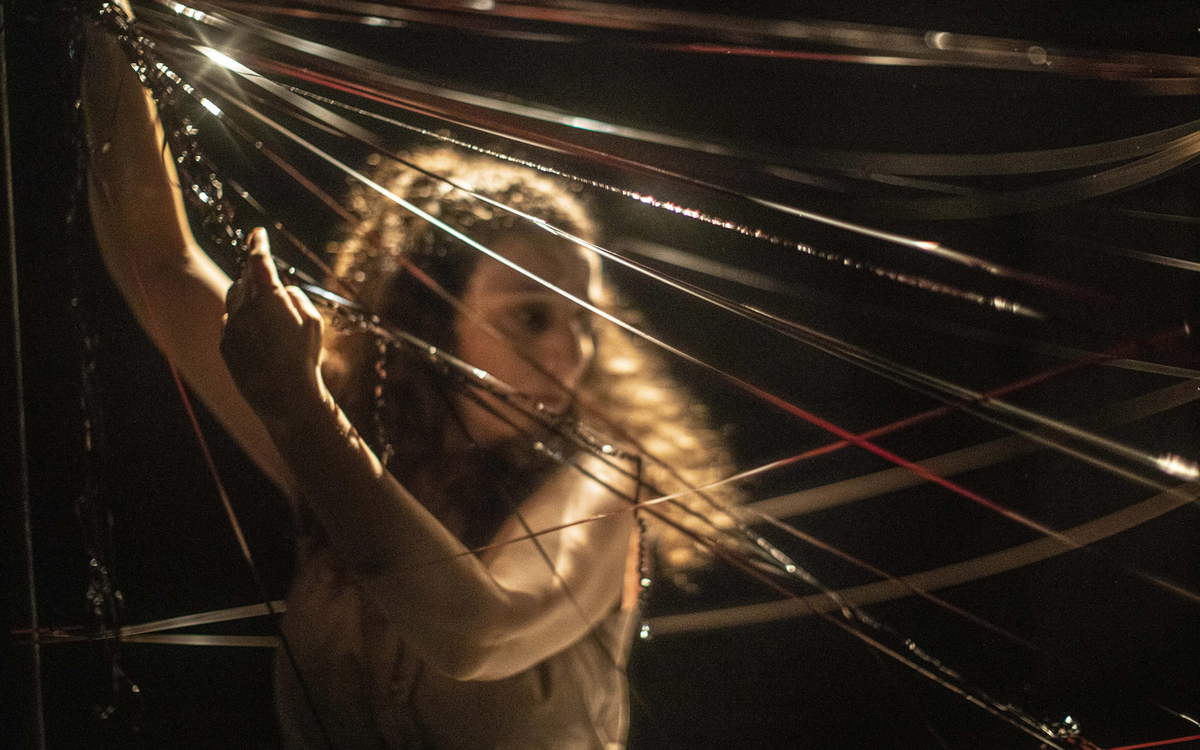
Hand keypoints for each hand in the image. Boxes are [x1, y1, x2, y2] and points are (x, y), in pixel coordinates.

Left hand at [221, 229, 326, 425]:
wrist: (284, 398)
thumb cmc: (304, 360)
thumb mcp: (313, 324)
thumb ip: (296, 298)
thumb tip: (283, 291)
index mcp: (269, 299)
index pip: (259, 262)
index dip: (258, 245)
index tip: (257, 234)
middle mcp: (245, 309)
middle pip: (244, 279)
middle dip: (253, 272)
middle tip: (262, 270)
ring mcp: (231, 327)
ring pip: (234, 299)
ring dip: (246, 295)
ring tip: (262, 305)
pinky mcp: (225, 345)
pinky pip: (230, 322)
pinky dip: (241, 319)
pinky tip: (257, 333)